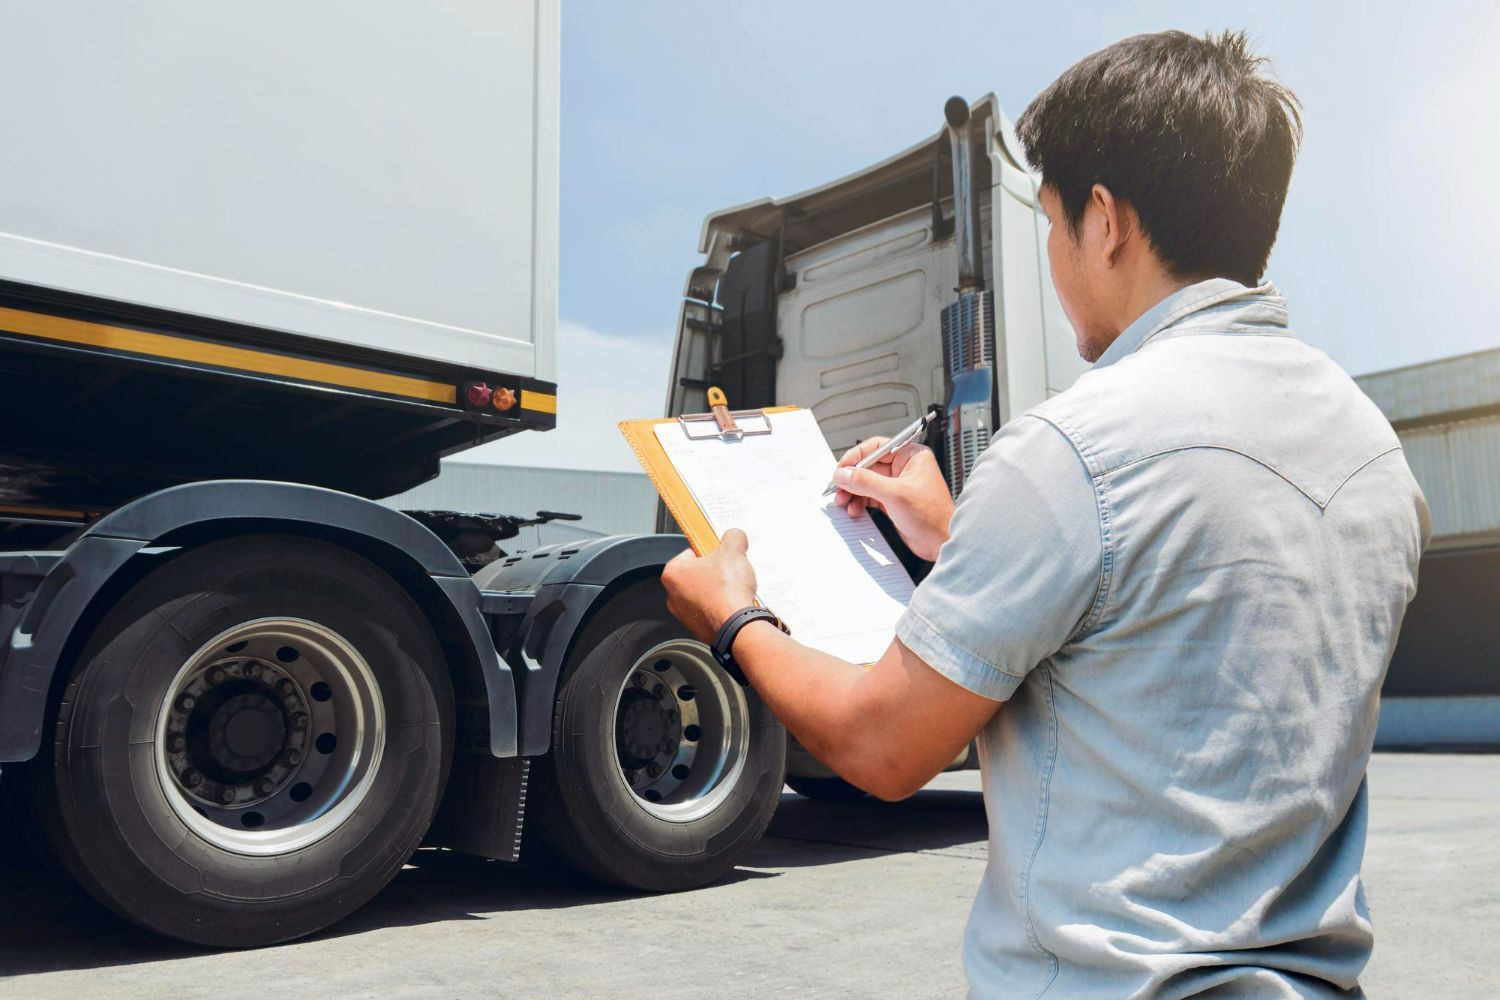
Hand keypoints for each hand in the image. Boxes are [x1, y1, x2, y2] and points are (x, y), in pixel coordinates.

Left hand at [661, 528, 758, 643]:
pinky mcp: (698, 629)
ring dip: (718, 591)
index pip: (691, 553)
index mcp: (672, 573)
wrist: (738, 627)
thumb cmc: (727, 591)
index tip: (722, 555)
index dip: (710, 552)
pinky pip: (711, 611)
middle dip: (715, 572)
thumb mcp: (733, 551)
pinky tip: (734, 605)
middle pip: (698, 574)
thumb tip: (735, 536)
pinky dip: (722, 607)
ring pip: (704, 594)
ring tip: (735, 590)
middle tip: (730, 572)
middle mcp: (673, 596)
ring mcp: (685, 616)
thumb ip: (732, 537)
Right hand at [832, 436, 953, 560]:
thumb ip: (866, 481)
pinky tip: (854, 510)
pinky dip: (859, 502)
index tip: (842, 468)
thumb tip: (843, 474)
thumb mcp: (895, 494)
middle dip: (852, 478)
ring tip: (844, 502)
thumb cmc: (932, 516)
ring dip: (853, 492)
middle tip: (838, 488)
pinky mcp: (893, 501)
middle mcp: (904, 468)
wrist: (942, 543)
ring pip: (866, 482)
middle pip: (868, 466)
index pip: (877, 447)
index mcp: (911, 456)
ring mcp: (898, 485)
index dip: (857, 456)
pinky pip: (870, 497)